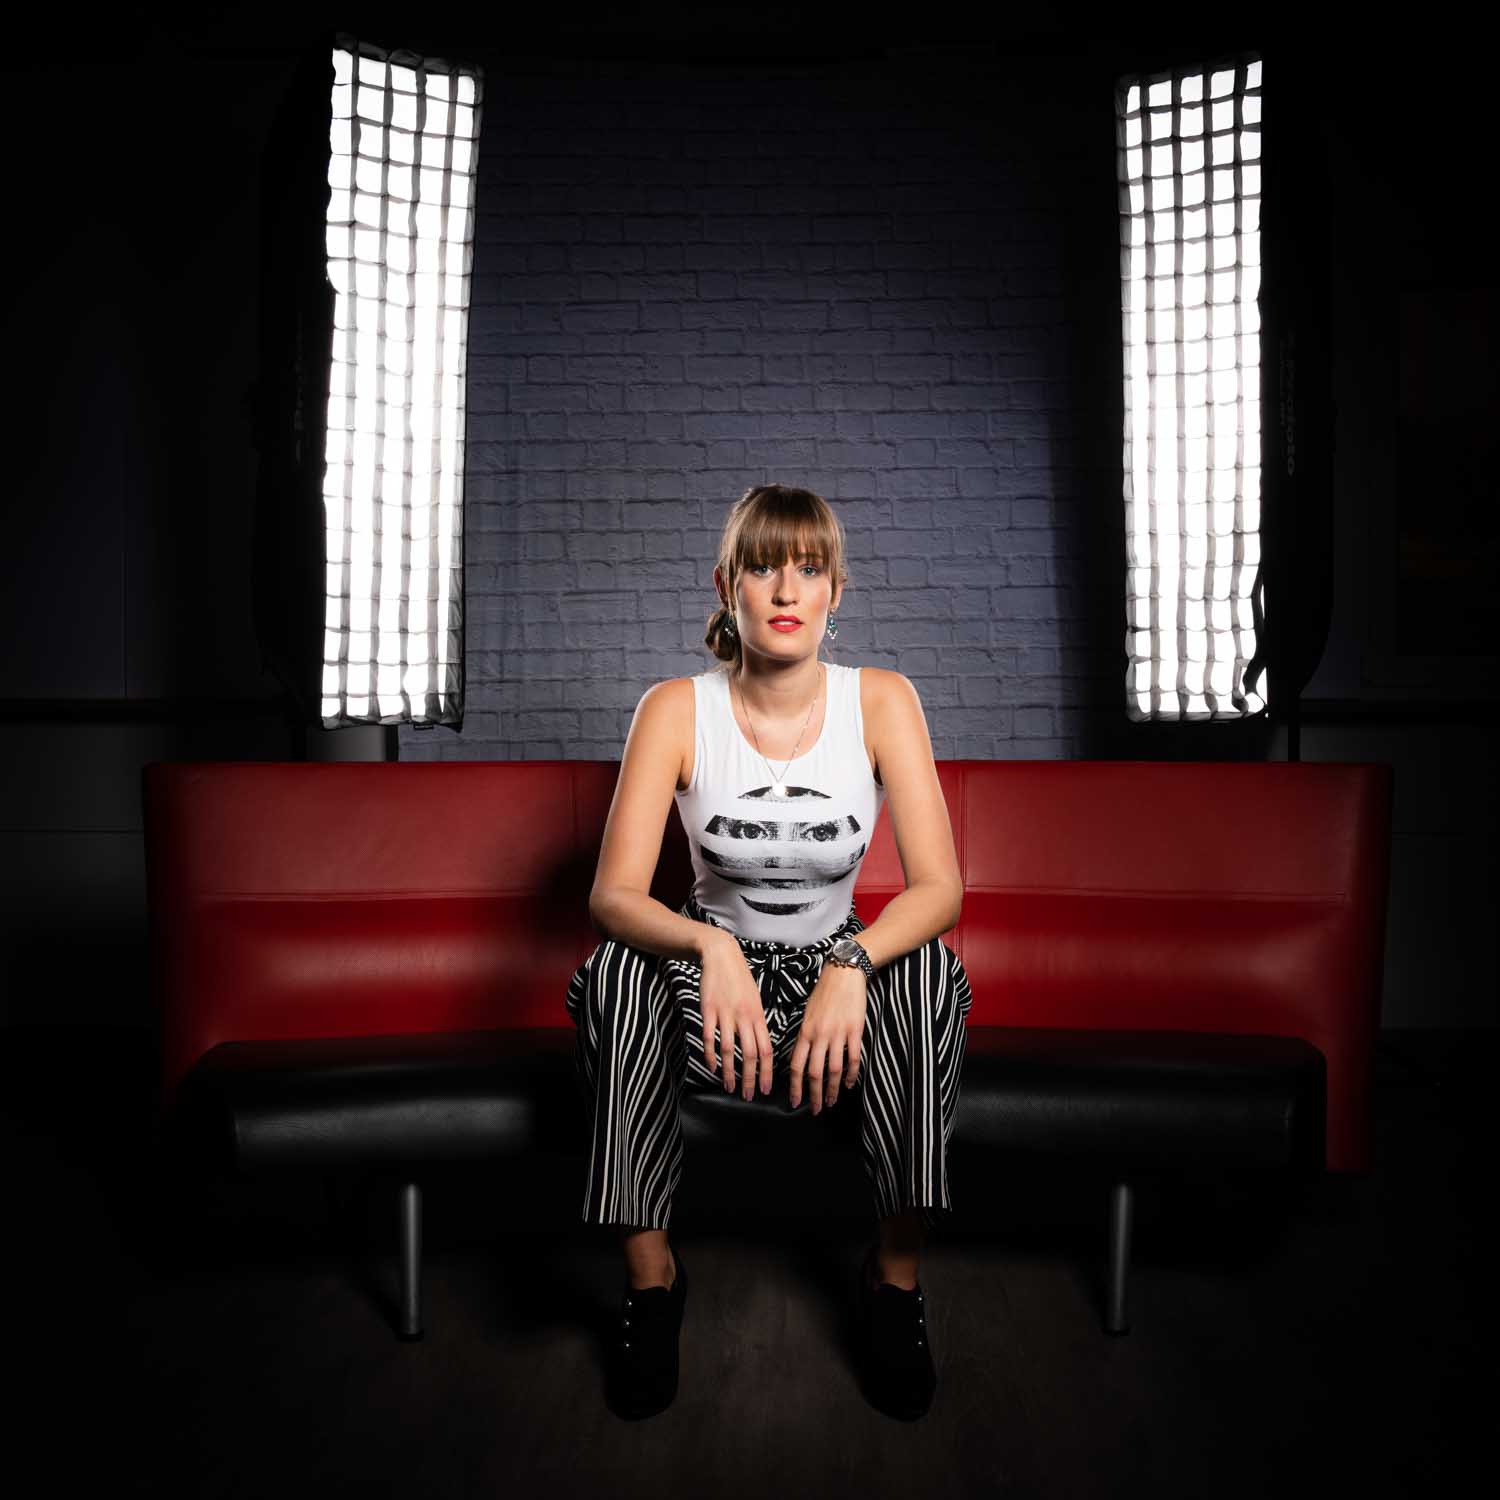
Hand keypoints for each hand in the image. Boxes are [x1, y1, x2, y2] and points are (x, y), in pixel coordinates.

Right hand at [699, 930, 773, 1100]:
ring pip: (729, 1049)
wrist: (722, 955)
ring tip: (729, 1087)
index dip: (767, 1072)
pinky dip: (710, 1055)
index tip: (766, 1089)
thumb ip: (757, 1023)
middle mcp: (744, 1017)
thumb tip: (761, 1047)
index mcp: (758, 1016)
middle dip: (749, 1079)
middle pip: (750, 1054)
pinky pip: (710, 1037)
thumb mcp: (755, 1000)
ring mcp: (726, 1014)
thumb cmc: (739, 979)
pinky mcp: (709, 1010)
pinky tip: (711, 1067)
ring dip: (729, 1072)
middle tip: (747, 1096)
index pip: (766, 1050)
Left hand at [789, 961, 865, 1113]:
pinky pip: (853, 1058)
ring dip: (832, 1089)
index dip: (795, 1086)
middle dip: (813, 1094)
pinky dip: (851, 1074)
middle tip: (815, 1109)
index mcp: (805, 1031)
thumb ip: (805, 1035)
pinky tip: (848, 1084)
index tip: (795, 1101)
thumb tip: (802, 1056)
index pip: (796, 1065)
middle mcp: (819, 1035)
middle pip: (814, 1073)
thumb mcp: (808, 1014)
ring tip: (831, 1101)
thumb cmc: (824, 992)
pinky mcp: (855, 1031)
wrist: (844, 973)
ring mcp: (838, 1034)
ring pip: (833, 1069)